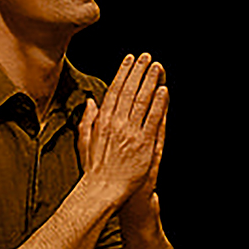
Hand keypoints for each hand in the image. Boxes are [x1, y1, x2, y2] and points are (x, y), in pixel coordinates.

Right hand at [78, 54, 167, 207]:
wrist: (102, 191)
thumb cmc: (94, 170)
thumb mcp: (84, 142)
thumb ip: (87, 120)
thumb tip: (90, 101)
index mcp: (102, 121)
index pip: (114, 90)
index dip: (123, 73)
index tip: (129, 60)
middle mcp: (116, 123)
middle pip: (129, 91)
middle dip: (138, 71)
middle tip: (146, 57)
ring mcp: (131, 133)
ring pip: (142, 101)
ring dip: (150, 82)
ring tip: (157, 67)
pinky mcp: (144, 144)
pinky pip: (153, 119)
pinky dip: (159, 104)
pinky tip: (164, 91)